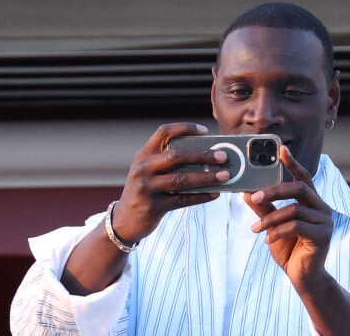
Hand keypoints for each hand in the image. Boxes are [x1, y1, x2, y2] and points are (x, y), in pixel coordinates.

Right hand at [112, 122, 229, 244]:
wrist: (124, 221)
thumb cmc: (144, 191)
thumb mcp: (148, 171)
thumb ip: (168, 162)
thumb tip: (206, 158)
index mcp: (143, 155)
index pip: (164, 132)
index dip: (185, 128)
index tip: (205, 131)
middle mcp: (143, 168)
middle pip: (177, 156)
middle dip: (203, 155)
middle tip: (223, 157)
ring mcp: (147, 188)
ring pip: (182, 179)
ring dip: (207, 177)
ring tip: (225, 176)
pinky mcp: (154, 207)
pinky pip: (183, 200)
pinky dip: (201, 196)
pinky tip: (214, 194)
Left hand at [245, 145, 333, 288]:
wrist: (301, 277)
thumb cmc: (289, 249)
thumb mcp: (272, 225)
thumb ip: (263, 208)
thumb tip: (247, 192)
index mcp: (311, 202)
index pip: (304, 177)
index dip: (293, 163)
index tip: (281, 149)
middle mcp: (322, 208)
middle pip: (299, 188)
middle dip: (275, 189)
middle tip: (254, 195)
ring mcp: (325, 221)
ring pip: (294, 209)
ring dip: (270, 218)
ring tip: (255, 229)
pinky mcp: (323, 235)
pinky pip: (296, 227)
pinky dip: (278, 232)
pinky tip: (268, 240)